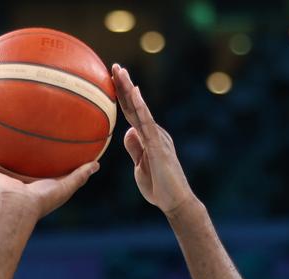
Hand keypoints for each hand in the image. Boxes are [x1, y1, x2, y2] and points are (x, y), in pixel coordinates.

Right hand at [0, 143, 98, 220]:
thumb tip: (96, 165)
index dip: (26, 159)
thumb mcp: (65, 186)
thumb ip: (79, 175)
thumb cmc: (41, 200)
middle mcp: (7, 180)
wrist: (19, 207)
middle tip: (0, 138)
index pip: (25, 169)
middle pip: (1, 165)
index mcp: (25, 183)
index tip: (28, 146)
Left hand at [112, 64, 195, 218]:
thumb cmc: (159, 187)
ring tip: (121, 73)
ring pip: (141, 110)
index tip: (113, 80)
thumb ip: (135, 148)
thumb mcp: (140, 166)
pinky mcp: (159, 146)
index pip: (132, 114)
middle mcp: (154, 133)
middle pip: (136, 106)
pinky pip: (148, 124)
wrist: (175, 202)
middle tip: (115, 66)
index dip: (123, 97)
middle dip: (125, 86)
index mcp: (148, 137)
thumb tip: (127, 132)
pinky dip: (141, 108)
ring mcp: (157, 138)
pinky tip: (135, 95)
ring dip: (131, 90)